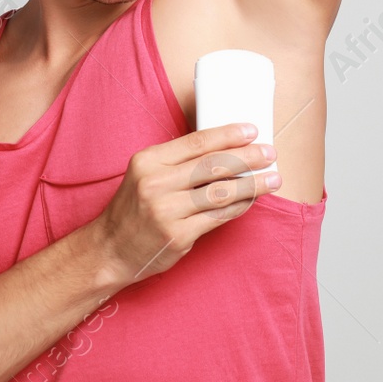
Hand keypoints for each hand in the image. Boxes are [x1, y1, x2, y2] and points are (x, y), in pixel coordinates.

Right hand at [92, 124, 279, 287]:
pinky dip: (239, 207)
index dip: (229, 135)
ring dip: (253, 185)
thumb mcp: (145, 174)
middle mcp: (156, 184)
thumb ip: (178, 162)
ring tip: (273, 179)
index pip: (197, 142)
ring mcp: (167, 211)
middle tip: (270, 154)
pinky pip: (218, 217)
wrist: (109, 250)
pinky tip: (252, 201)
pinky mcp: (178, 236)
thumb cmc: (133, 209)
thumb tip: (226, 150)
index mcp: (148, 161)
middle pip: (213, 165)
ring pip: (221, 192)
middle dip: (248, 158)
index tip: (253, 131)